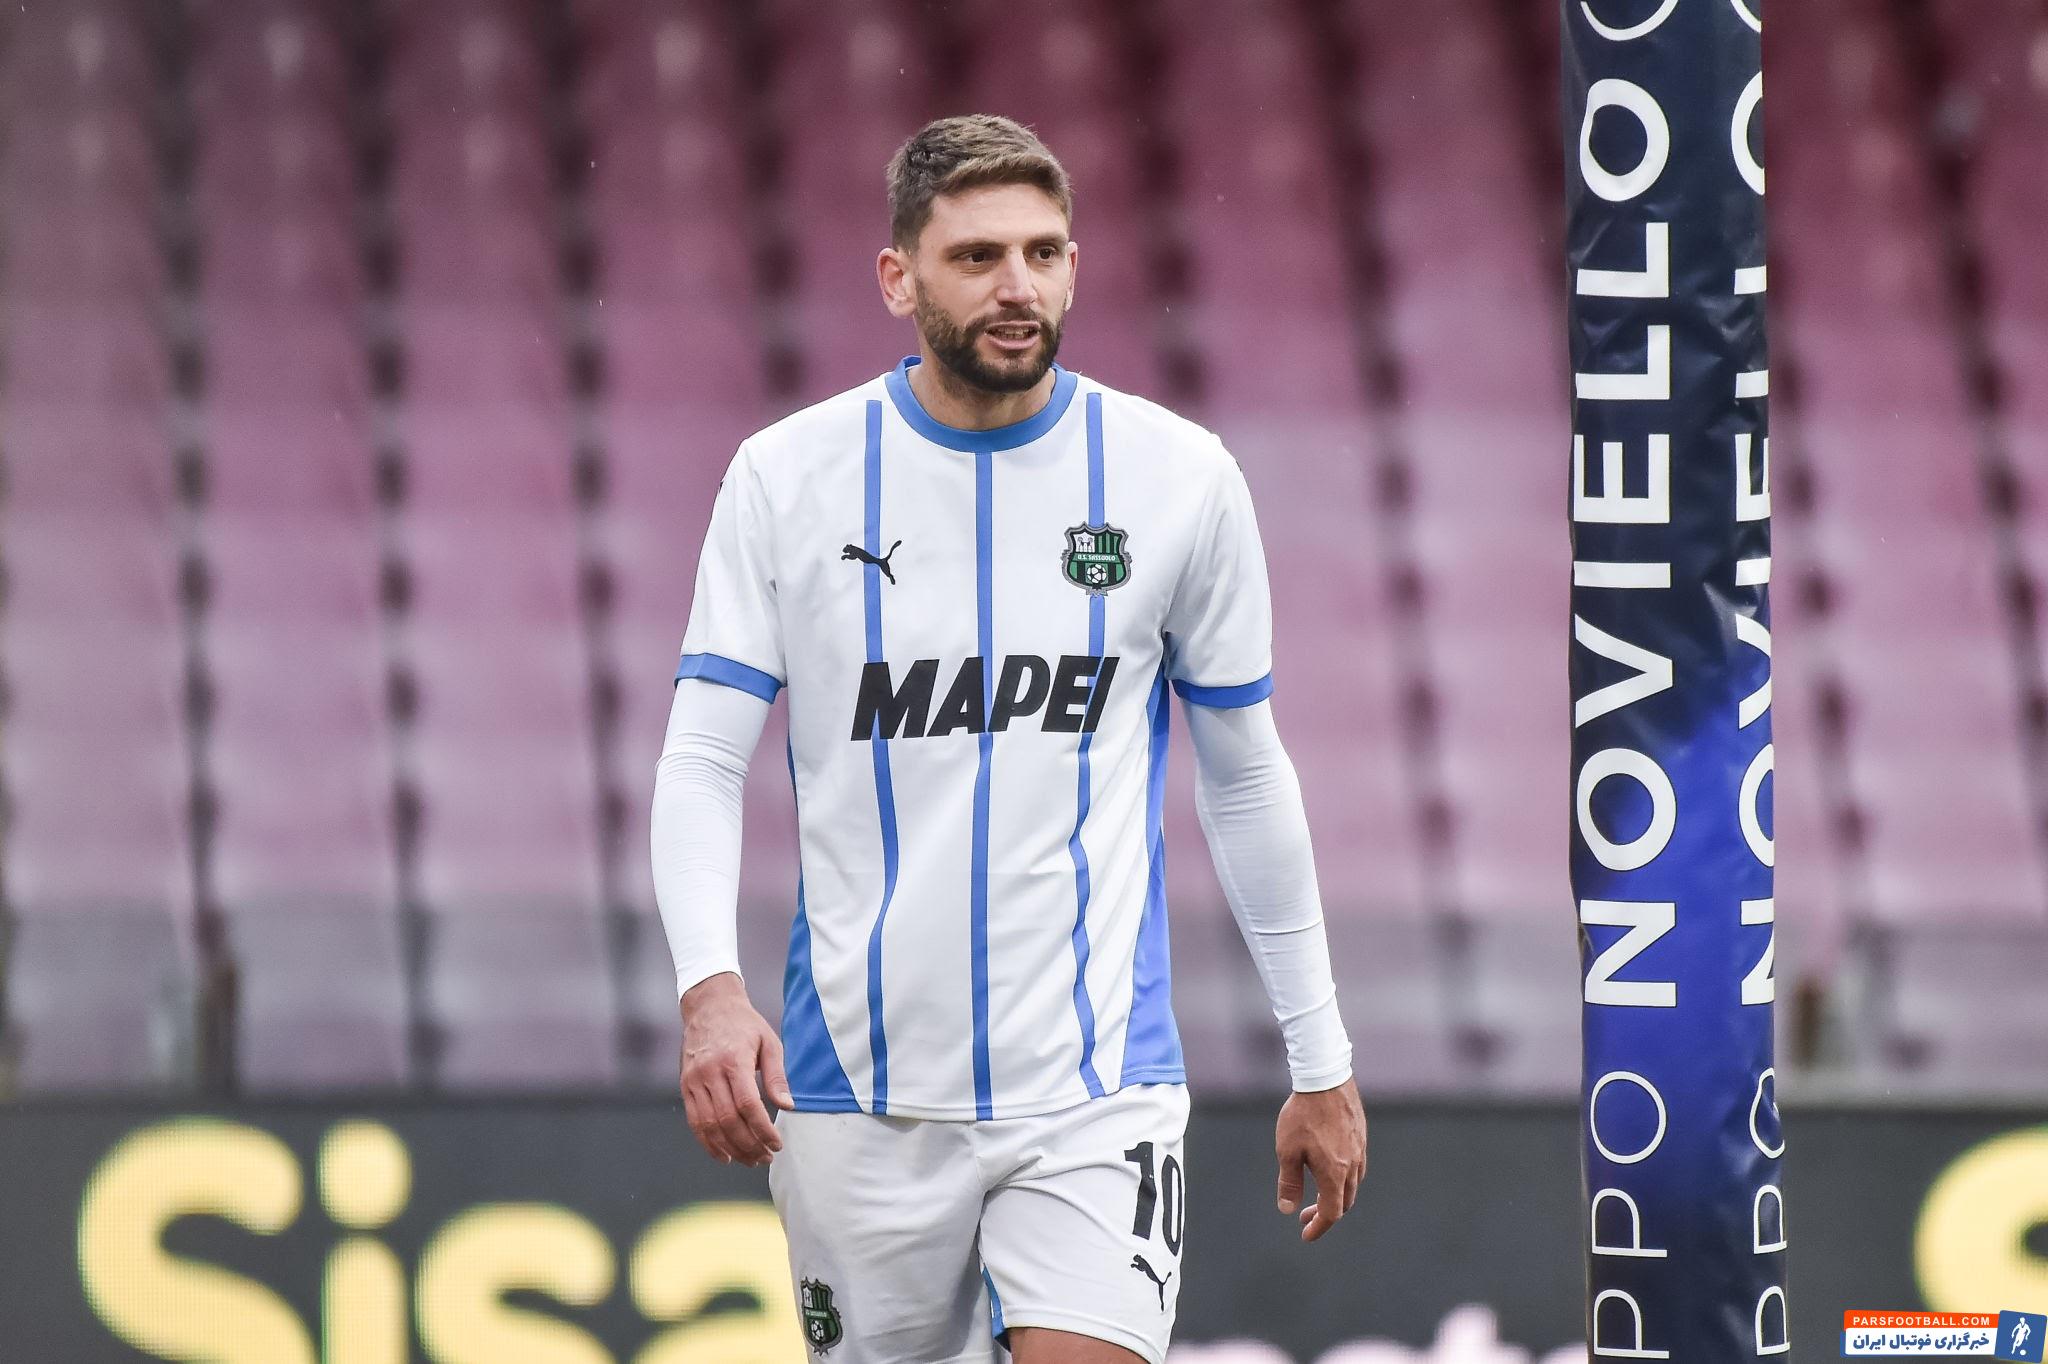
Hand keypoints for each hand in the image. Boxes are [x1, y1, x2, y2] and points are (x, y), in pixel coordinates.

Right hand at [680, 972, 793, 1166]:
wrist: (709, 1006)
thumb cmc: (744, 1024)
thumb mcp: (769, 1042)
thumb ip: (777, 1076)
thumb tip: (788, 1106)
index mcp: (734, 1060)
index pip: (748, 1105)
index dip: (762, 1129)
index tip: (776, 1144)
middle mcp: (710, 1072)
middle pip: (728, 1120)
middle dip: (749, 1144)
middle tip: (766, 1157)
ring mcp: (694, 1080)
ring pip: (709, 1125)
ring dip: (731, 1148)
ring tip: (750, 1160)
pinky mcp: (685, 1086)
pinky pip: (694, 1121)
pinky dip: (708, 1143)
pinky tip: (724, 1155)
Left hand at [1275, 1077, 1365, 1242]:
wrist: (1325, 1079)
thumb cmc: (1302, 1114)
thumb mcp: (1287, 1150)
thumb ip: (1289, 1182)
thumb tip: (1287, 1209)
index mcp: (1335, 1173)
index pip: (1331, 1213)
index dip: (1318, 1227)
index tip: (1305, 1234)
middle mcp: (1353, 1166)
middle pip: (1344, 1203)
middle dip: (1325, 1214)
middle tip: (1304, 1215)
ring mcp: (1360, 1151)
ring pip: (1352, 1186)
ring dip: (1335, 1196)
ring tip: (1315, 1194)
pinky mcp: (1361, 1138)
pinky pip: (1356, 1168)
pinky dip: (1343, 1179)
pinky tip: (1328, 1170)